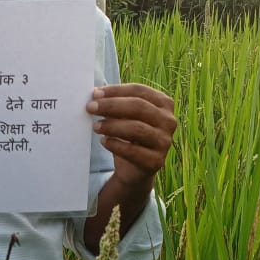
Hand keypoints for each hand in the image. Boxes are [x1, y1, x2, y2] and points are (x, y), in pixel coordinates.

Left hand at [85, 83, 176, 199]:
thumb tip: (96, 94)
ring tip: (95, 126)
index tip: (95, 94)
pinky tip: (104, 141)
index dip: (116, 91)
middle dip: (111, 106)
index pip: (139, 91)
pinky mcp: (156, 161)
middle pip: (139, 107)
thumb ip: (115, 103)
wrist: (134, 169)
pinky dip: (116, 145)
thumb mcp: (125, 116)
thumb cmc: (129, 135)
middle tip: (91, 107)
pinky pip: (133, 151)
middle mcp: (168, 121)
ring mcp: (164, 142)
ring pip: (137, 129)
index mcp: (164, 104)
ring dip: (112, 126)